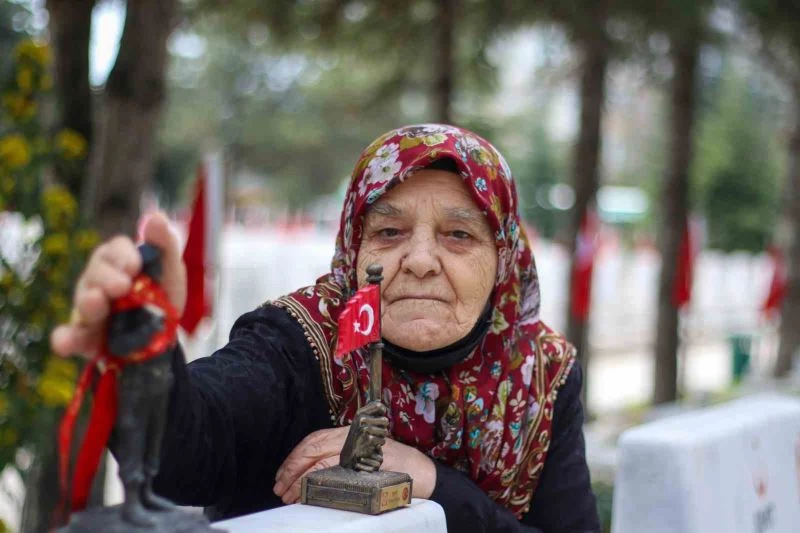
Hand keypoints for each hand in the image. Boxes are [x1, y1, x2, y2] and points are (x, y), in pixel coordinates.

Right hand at [50, 212, 185, 359]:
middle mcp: (97, 281)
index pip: (114, 251)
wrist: (164, 336)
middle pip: (95, 273)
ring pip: (83, 303)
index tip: (135, 266)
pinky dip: (65, 339)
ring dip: (88, 303)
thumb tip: (156, 216)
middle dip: (106, 278)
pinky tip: (64, 343)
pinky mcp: (84, 337)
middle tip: (122, 287)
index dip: (123, 257)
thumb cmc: (162, 294)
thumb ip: (165, 243)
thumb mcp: (170, 269)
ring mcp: (89, 309)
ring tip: (96, 302)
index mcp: (117, 261)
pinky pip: (71, 337)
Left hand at [273, 427, 436, 504]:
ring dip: (301, 479)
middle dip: (292, 468)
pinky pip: (337, 473)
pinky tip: (310, 495)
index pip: (315, 439)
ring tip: (290, 494)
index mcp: (352, 433)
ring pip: (321, 460)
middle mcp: (355, 438)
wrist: (425, 474)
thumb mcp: (368, 456)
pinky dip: (319, 484)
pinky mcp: (368, 466)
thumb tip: (311, 473)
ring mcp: (361, 451)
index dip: (296, 456)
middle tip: (280, 486)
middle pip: (314, 448)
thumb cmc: (397, 466)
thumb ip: (343, 457)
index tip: (283, 473)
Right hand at [339, 400, 388, 471]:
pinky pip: (382, 440)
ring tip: (373, 439)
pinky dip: (380, 444)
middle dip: (383, 428)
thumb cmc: (359, 436)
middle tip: (376, 432)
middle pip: (385, 420)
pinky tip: (372, 445)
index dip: (382, 411)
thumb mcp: (362, 422)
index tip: (380, 416)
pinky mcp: (368, 439)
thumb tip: (383, 406)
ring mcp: (365, 429)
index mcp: (360, 413)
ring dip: (382, 437)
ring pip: (385, 431)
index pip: (379, 406)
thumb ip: (372, 413)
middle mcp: (361, 419)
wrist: (349, 453)